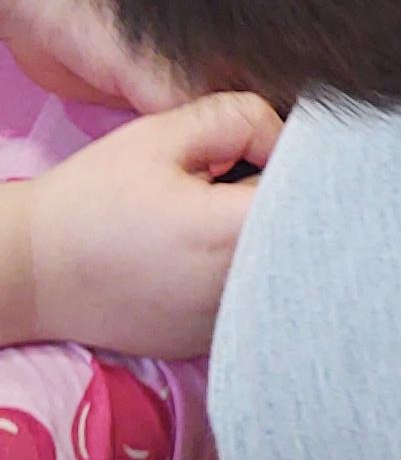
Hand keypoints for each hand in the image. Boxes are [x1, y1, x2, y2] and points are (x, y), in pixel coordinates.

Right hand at [14, 94, 280, 355]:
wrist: (28, 273)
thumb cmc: (90, 199)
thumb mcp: (160, 136)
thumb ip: (237, 118)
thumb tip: (287, 133)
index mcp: (234, 233)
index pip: (312, 190)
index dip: (298, 162)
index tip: (263, 152)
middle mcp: (242, 288)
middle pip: (302, 232)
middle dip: (280, 198)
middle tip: (227, 183)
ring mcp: (225, 323)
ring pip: (276, 266)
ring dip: (260, 237)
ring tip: (205, 220)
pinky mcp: (206, 340)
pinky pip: (247, 296)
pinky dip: (236, 272)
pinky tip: (193, 255)